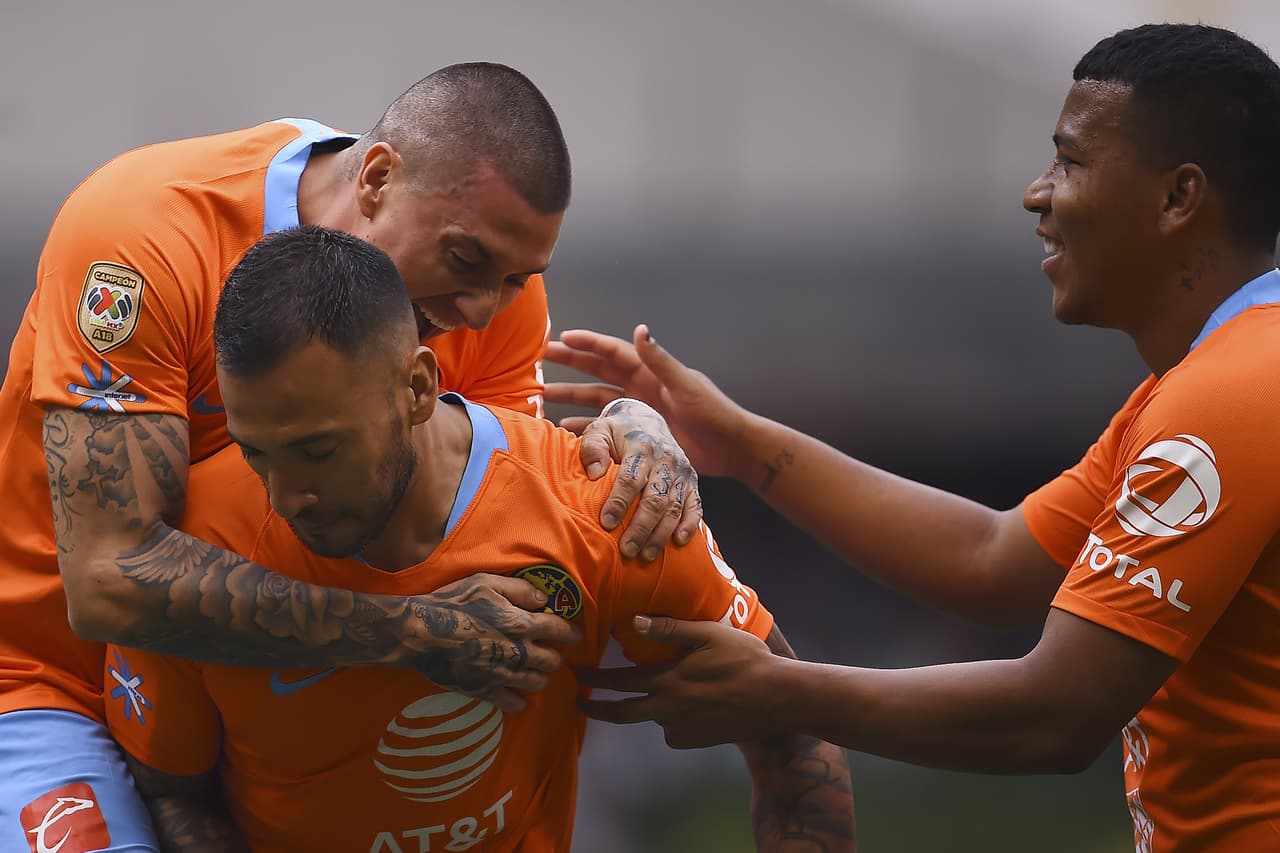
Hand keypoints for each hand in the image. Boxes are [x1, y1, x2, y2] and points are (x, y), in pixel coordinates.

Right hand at [401, 573, 580, 712]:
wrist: (421, 633)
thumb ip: (520, 590)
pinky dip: (520, 701)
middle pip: (551, 660)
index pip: (559, 629)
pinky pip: (512, 703)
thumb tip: (544, 599)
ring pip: (537, 682)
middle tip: (550, 651)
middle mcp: (518, 652)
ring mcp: (502, 674)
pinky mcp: (485, 690)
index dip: (571, 632)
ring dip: (540, 676)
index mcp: (521, 623)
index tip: (576, 634)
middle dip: (555, 655)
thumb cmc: (454, 602)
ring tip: (535, 670)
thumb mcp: (487, 583)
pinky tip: (518, 695)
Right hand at [546, 324, 750, 479]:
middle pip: (598, 371)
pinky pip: (607, 427)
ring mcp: (640, 410)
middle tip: (542, 358)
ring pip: (597, 399)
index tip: (563, 336)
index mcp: (650, 372)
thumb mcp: (686, 385)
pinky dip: (587, 426)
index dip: (588, 343)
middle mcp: (641, 388)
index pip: (613, 351)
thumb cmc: (715, 414)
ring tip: (544, 396)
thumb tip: (640, 330)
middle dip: (571, 363)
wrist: (731, 447)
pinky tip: (568, 430)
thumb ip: (660, 360)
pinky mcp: (641, 433)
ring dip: (572, 396)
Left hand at [578, 615, 782, 747]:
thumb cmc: (744, 659)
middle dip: (599, 708)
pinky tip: (693, 704)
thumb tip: (634, 623)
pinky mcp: (697, 741)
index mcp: (667, 681)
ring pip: (655, 717)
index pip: (620, 682)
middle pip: (623, 714)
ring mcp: (683, 729)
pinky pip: (675, 730)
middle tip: (581, 704)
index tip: (577, 676)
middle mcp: (668, 709)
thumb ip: (670, 630)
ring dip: (651, 706)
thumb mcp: (708, 634)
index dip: (595, 679)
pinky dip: (675, 718)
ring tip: (668, 689)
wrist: (776, 699)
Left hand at [581, 398, 700, 560]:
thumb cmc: (618, 432)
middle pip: (655, 499)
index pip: (631, 479)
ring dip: (661, 534)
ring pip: (674, 507)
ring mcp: (681, 472)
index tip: (606, 523)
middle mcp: (666, 460)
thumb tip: (594, 474)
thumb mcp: (600, 430)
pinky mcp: (692, 482)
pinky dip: (690, 524)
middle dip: (641, 527)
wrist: (648, 421)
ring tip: (646, 555)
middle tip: (627, 550)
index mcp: (642, 446)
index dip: (619, 502)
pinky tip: (680, 541)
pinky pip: (695, 505)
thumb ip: (592, 448)